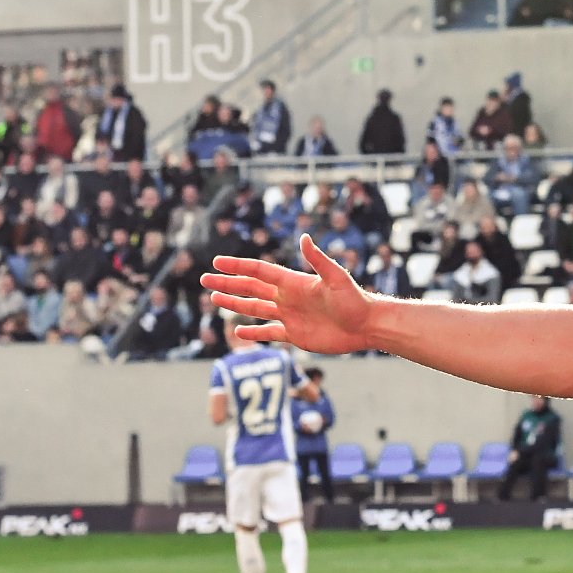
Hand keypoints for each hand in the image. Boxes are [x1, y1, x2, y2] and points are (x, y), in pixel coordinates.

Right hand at [199, 234, 374, 353]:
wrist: (367, 326)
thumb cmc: (355, 301)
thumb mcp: (337, 278)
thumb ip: (319, 260)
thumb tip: (304, 237)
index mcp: (293, 282)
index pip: (259, 271)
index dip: (238, 266)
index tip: (216, 261)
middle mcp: (288, 297)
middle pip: (251, 288)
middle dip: (228, 283)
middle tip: (204, 279)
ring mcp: (290, 316)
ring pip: (256, 309)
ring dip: (235, 304)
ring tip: (214, 298)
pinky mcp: (295, 335)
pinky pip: (269, 333)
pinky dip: (254, 334)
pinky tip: (239, 332)